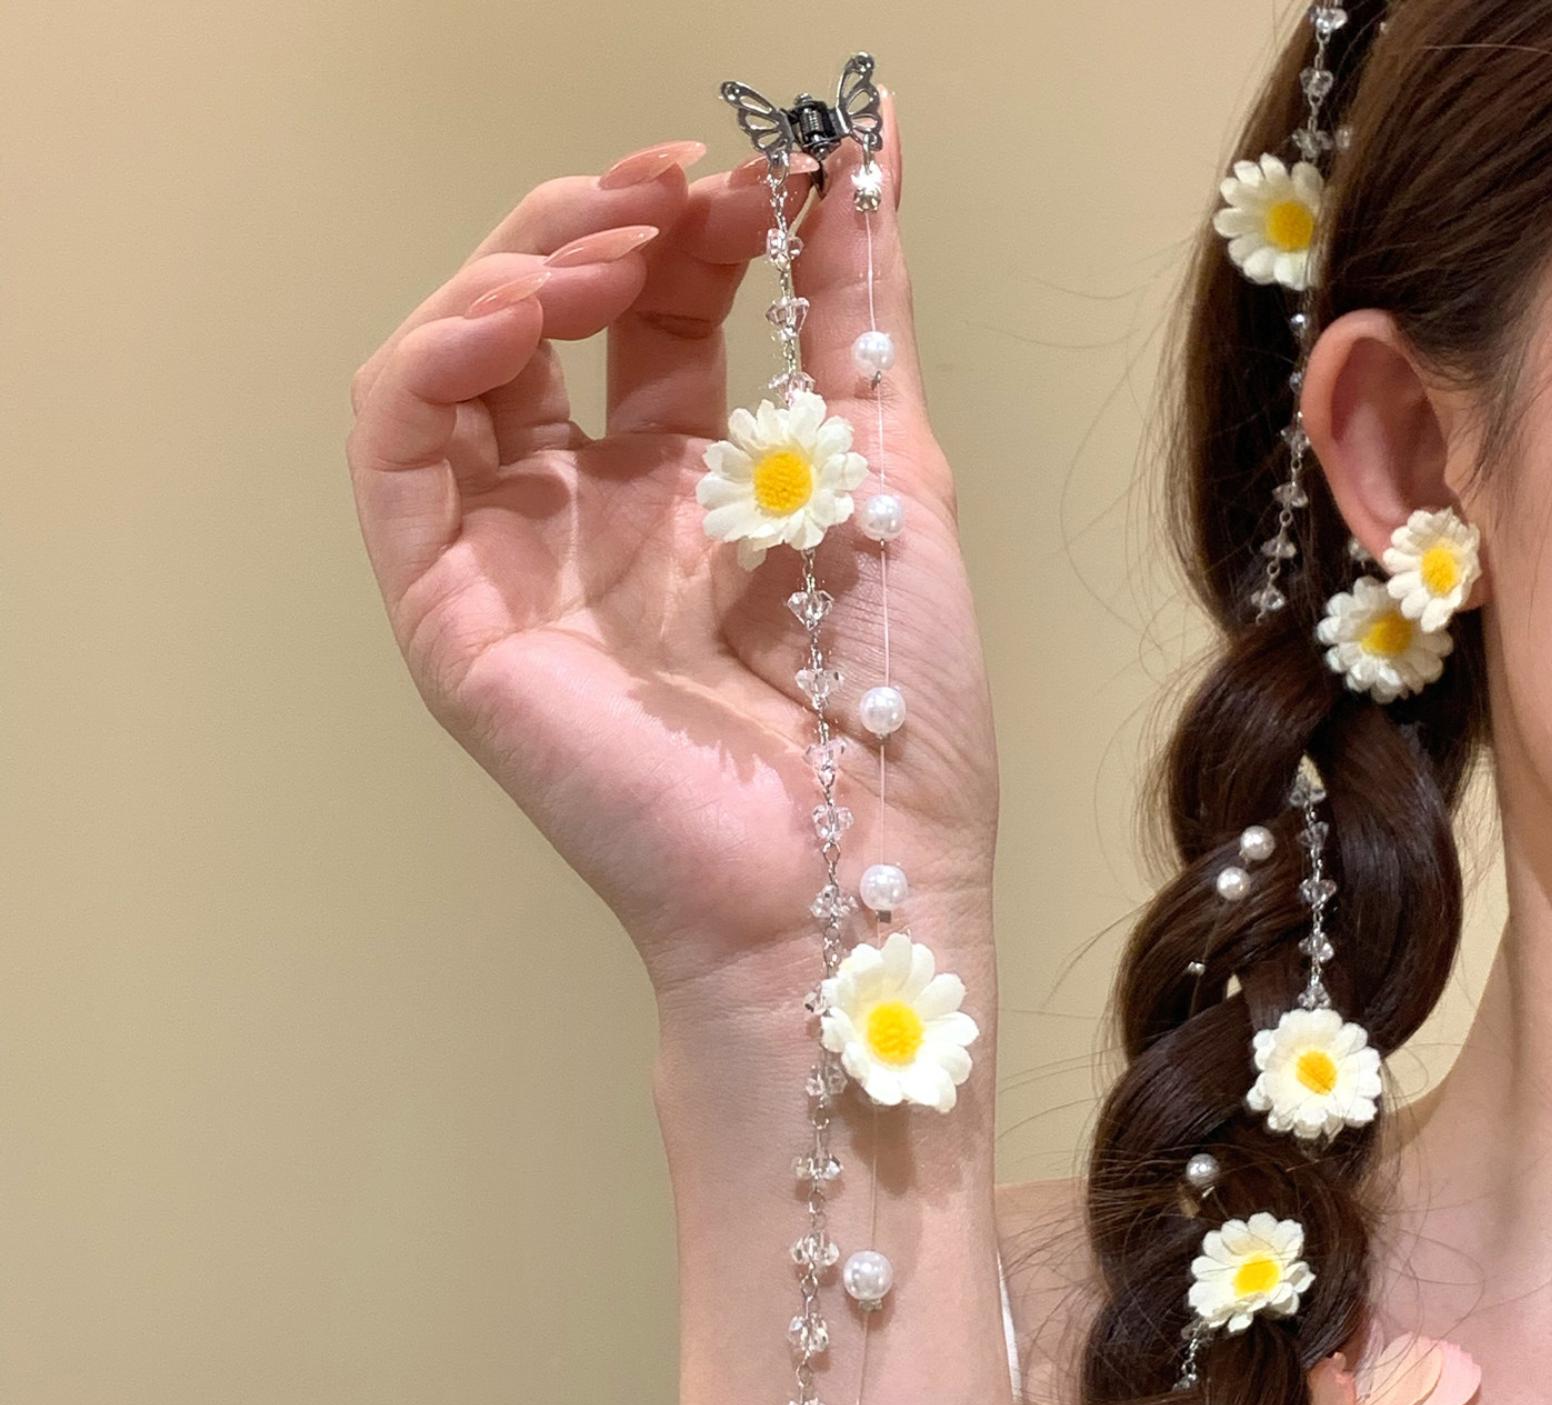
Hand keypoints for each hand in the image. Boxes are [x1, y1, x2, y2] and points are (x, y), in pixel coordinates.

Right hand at [346, 101, 995, 1011]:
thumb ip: (856, 301)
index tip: (754, 173)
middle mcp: (595, 515)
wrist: (857, 864)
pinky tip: (517, 313)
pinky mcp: (454, 618)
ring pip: (451, 374)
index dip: (690, 230)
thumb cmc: (889, 700)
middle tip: (677, 185)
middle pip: (542, 326)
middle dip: (601, 228)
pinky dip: (434, 362)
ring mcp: (518, 563)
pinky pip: (399, 461)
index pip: (655, 317)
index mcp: (695, 488)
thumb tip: (873, 130)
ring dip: (512, 273)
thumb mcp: (888, 462)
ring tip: (608, 243)